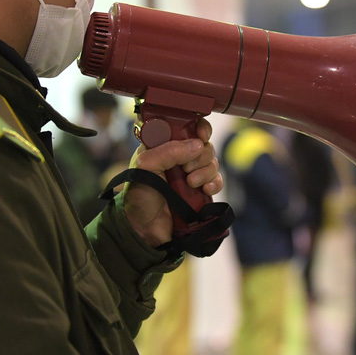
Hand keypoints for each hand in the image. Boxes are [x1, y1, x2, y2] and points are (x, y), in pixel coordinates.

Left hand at [122, 117, 222, 247]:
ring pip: (212, 161)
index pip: (185, 126)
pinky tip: (205, 190)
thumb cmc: (138, 195)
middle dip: (199, 156)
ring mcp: (190, 173)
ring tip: (191, 183)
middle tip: (186, 170)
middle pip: (203, 144)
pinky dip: (215, 183)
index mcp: (162, 145)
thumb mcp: (146, 167)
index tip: (201, 135)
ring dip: (205, 171)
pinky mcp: (199, 190)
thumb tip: (198, 145)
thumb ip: (169, 151)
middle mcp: (178, 156)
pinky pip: (217, 179)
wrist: (144, 229)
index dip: (197, 127)